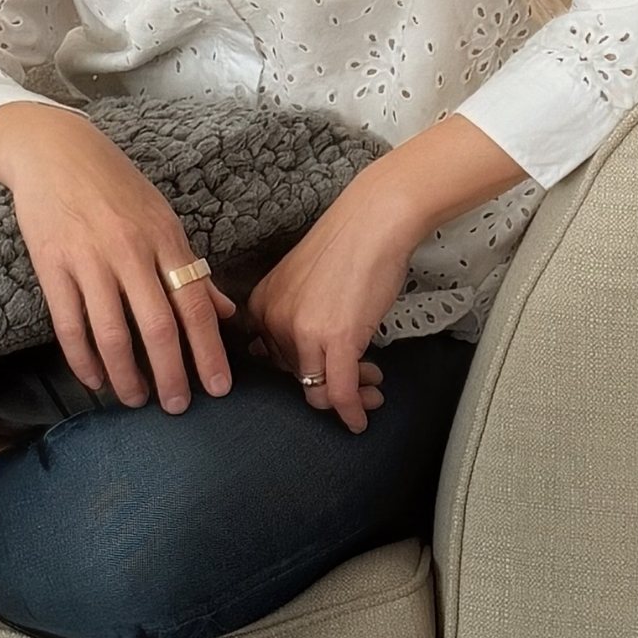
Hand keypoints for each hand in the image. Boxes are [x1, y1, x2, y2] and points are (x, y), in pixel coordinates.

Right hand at [0, 103, 234, 411]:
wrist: (55, 149)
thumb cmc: (116, 186)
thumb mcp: (162, 217)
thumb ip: (190, 267)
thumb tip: (225, 311)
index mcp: (165, 237)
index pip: (195, 304)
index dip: (209, 351)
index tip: (219, 387)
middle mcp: (130, 250)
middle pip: (158, 326)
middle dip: (171, 374)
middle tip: (178, 407)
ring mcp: (88, 258)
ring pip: (111, 333)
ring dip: (126, 376)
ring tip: (135, 400)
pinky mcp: (51, 264)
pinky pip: (69, 324)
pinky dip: (82, 359)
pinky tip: (94, 379)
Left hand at [246, 167, 415, 433]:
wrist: (375, 220)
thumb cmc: (348, 244)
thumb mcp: (303, 279)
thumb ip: (293, 313)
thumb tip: (300, 353)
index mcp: (262, 305)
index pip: (275, 360)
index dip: (305, 372)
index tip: (326, 374)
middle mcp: (274, 321)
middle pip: (297, 378)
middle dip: (328, 387)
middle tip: (359, 385)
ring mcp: (304, 332)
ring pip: (317, 390)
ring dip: (346, 399)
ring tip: (371, 392)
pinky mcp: (338, 339)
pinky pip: (340, 390)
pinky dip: (352, 410)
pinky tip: (362, 417)